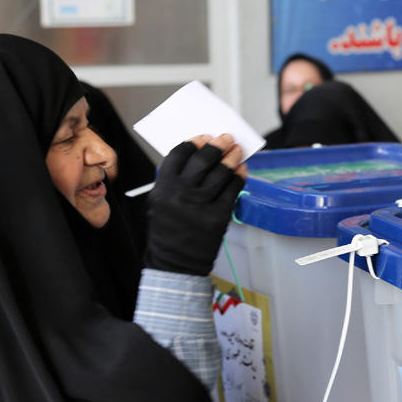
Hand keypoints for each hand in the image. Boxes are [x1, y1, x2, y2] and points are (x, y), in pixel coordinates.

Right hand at [144, 134, 246, 276]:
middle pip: (203, 159)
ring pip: (221, 172)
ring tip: (237, 150)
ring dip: (231, 157)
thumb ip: (174, 180)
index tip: (203, 138)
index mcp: (162, 188)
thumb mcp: (160, 203)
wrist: (175, 263)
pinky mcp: (219, 216)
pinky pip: (233, 189)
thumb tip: (199, 155)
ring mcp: (201, 205)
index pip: (179, 154)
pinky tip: (241, 170)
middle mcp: (181, 194)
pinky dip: (239, 176)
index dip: (194, 143)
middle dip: (217, 145)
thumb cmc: (168, 231)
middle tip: (226, 138)